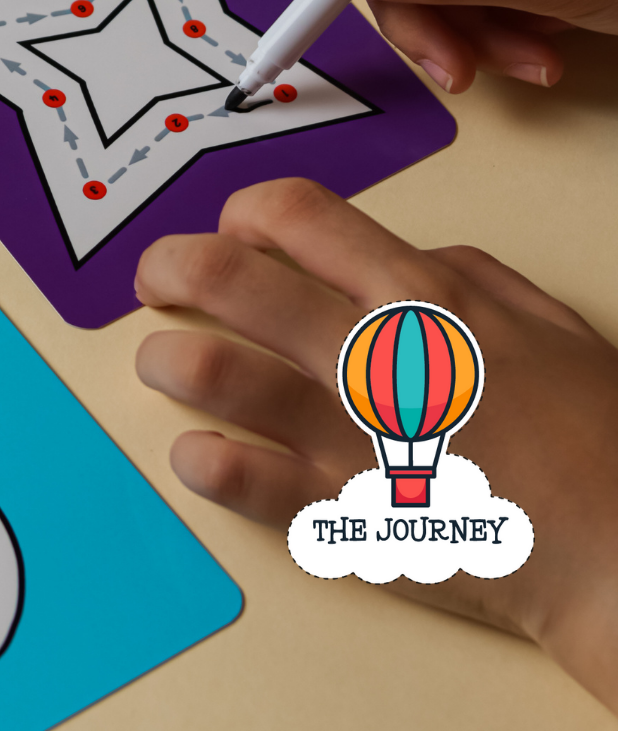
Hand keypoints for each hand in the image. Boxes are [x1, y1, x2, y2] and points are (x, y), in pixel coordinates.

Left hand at [134, 180, 617, 712]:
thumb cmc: (594, 434)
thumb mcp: (539, 318)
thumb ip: (458, 273)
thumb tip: (396, 253)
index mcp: (421, 295)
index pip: (295, 216)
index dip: (244, 213)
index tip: (231, 229)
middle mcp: (373, 354)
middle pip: (232, 280)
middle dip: (173, 268)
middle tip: (155, 279)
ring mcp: (352, 437)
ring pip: (219, 374)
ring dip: (170, 361)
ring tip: (161, 362)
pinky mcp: (346, 516)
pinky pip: (245, 480)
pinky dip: (203, 461)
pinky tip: (194, 452)